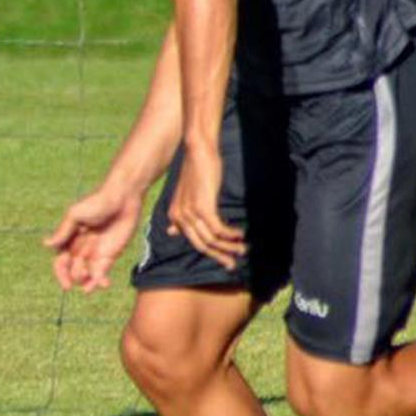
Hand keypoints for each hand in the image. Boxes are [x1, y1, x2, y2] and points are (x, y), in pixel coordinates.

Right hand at [43, 184, 144, 293]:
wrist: (123, 198)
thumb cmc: (97, 202)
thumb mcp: (76, 214)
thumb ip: (63, 231)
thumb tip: (45, 244)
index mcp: (69, 239)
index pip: (60, 262)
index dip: (61, 274)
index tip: (67, 285)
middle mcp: (80, 248)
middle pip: (72, 270)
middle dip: (77, 275)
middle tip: (84, 272)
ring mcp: (95, 253)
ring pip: (87, 275)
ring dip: (88, 282)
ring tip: (93, 284)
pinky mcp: (110, 255)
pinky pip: (102, 273)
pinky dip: (100, 281)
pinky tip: (104, 284)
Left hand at [166, 147, 245, 270]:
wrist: (198, 149)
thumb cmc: (196, 169)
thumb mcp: (185, 194)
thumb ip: (180, 214)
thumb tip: (172, 232)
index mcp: (174, 215)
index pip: (193, 241)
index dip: (210, 252)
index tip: (224, 259)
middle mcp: (180, 217)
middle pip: (202, 246)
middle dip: (219, 257)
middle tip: (234, 265)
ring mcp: (190, 213)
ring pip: (212, 240)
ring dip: (229, 247)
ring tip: (244, 249)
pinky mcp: (202, 208)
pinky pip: (218, 230)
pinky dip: (231, 235)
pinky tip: (241, 234)